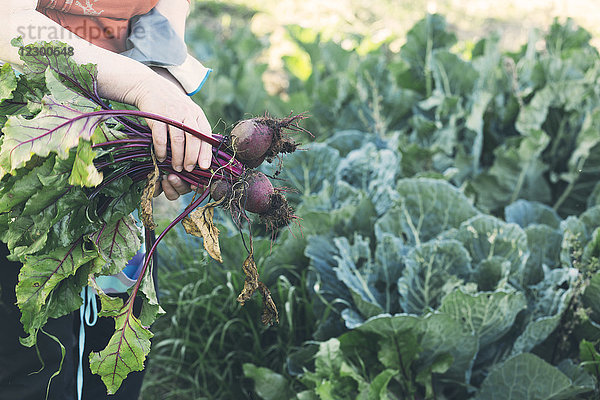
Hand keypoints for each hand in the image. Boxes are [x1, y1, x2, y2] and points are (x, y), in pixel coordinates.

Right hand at [132, 75, 211, 199]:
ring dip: (178, 157)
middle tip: (189, 170)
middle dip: (192, 157)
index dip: (206, 152)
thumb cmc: (173, 106)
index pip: (206, 135)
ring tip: (177, 167)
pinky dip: (161, 150)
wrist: (151, 87)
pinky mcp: (157, 118)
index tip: (205, 167)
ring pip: (178, 140)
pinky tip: (161, 157)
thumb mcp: (189, 113)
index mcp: (197, 114)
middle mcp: (187, 113)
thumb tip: (203, 155)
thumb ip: (197, 129)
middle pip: (193, 139)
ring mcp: (171, 115)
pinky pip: (160, 138)